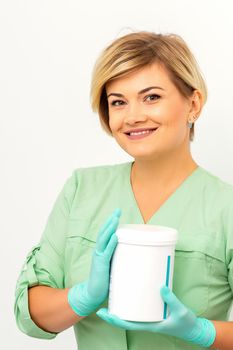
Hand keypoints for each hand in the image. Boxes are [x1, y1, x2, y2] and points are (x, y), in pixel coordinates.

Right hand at [68, 208, 120, 315]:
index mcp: (101, 250)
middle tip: (117, 211)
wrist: (92, 293)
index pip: (105, 233)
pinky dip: (111, 243)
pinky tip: (115, 236)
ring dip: (110, 228)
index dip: (110, 223)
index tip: (117, 214)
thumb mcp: (111, 265)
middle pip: (104, 232)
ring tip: (115, 219)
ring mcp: (99, 257)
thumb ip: (117, 258)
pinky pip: (106, 252)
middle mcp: (98, 251)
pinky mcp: (101, 265)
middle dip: (110, 221)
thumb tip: (130, 252)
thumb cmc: (104, 280)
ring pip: (103, 239)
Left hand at [97, 286, 215, 347]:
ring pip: (131, 314)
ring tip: (112, 296)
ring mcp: (150, 317)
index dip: (113, 319)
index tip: (102, 313)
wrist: (194, 329)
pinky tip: (130, 293)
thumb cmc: (186, 323)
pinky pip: (140, 308)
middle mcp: (147, 321)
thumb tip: (161, 286)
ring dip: (121, 307)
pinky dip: (133, 302)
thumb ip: (171, 300)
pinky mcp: (155, 312)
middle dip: (113, 313)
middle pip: (125, 319)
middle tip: (101, 303)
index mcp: (149, 325)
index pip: (127, 324)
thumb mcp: (180, 311)